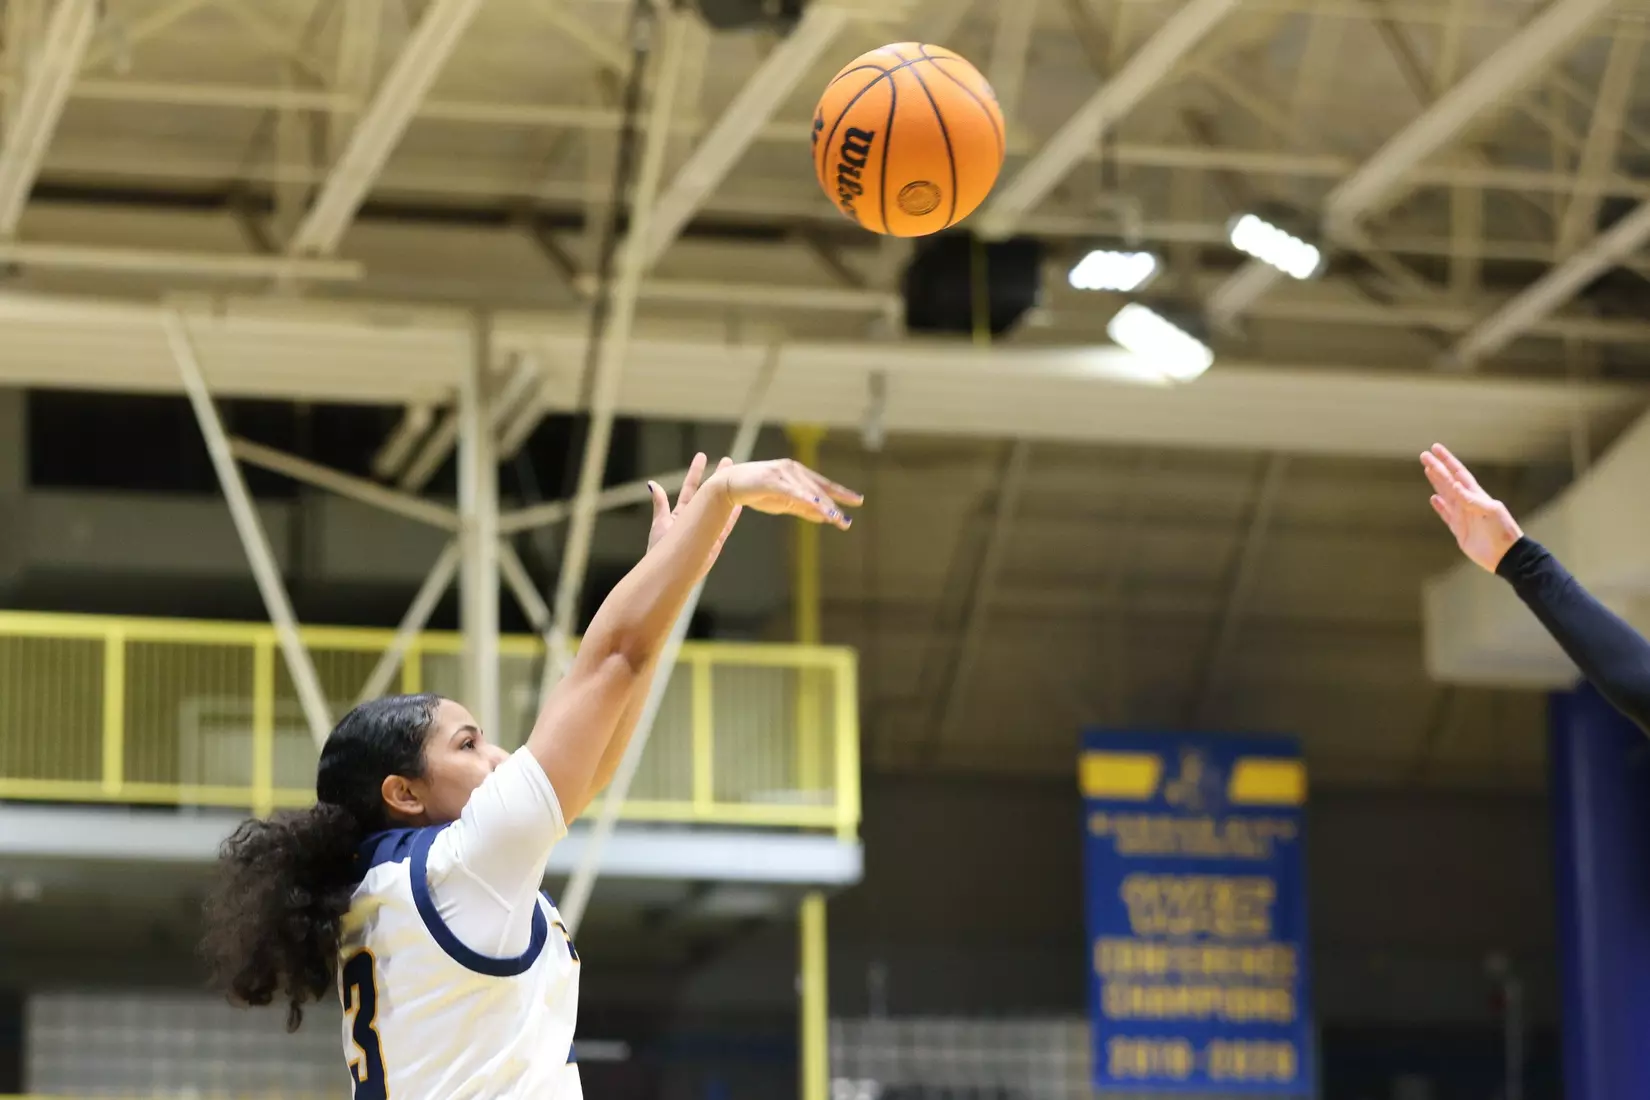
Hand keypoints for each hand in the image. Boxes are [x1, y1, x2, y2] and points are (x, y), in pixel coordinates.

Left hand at [648, 452, 741, 576]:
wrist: (670, 573)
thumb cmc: (660, 551)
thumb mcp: (660, 523)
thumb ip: (660, 503)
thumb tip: (652, 484)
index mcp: (680, 513)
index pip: (690, 488)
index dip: (696, 473)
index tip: (702, 456)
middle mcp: (695, 519)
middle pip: (708, 494)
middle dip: (716, 477)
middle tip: (727, 461)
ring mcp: (706, 529)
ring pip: (719, 506)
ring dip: (726, 492)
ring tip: (736, 476)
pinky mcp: (715, 541)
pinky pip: (726, 524)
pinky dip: (733, 514)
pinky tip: (740, 503)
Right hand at [713, 459, 860, 530]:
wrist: (729, 484)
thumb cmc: (757, 492)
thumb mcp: (784, 503)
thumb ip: (803, 508)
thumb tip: (825, 516)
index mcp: (798, 474)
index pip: (823, 485)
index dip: (841, 493)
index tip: (857, 501)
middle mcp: (794, 470)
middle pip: (818, 490)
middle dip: (833, 506)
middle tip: (845, 522)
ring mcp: (783, 473)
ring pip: (807, 491)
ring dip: (822, 506)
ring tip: (834, 518)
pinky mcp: (771, 479)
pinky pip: (791, 491)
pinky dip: (804, 498)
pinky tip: (815, 506)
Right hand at [1420, 443, 1523, 572]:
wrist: (1506, 556)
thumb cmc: (1502, 532)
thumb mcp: (1490, 512)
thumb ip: (1472, 499)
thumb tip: (1454, 485)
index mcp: (1477, 496)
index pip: (1458, 474)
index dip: (1447, 461)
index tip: (1435, 448)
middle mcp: (1468, 503)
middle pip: (1449, 481)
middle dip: (1437, 468)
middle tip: (1424, 455)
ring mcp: (1463, 516)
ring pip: (1446, 495)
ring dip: (1437, 482)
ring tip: (1428, 470)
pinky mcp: (1460, 530)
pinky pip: (1447, 514)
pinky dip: (1440, 506)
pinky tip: (1434, 498)